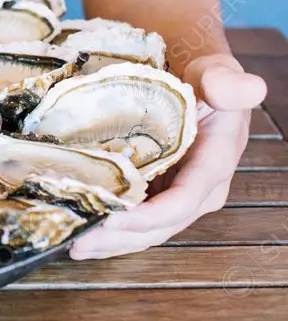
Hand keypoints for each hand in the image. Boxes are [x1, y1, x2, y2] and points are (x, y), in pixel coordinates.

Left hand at [70, 54, 266, 258]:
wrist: (194, 81)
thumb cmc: (204, 78)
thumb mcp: (216, 73)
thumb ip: (225, 81)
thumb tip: (247, 88)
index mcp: (214, 164)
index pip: (183, 200)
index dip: (149, 215)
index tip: (113, 220)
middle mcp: (197, 189)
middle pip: (159, 225)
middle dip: (119, 238)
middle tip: (79, 242)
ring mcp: (174, 194)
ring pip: (144, 231)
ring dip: (109, 242)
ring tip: (73, 246)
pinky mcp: (154, 193)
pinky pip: (132, 220)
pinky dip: (107, 230)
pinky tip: (78, 232)